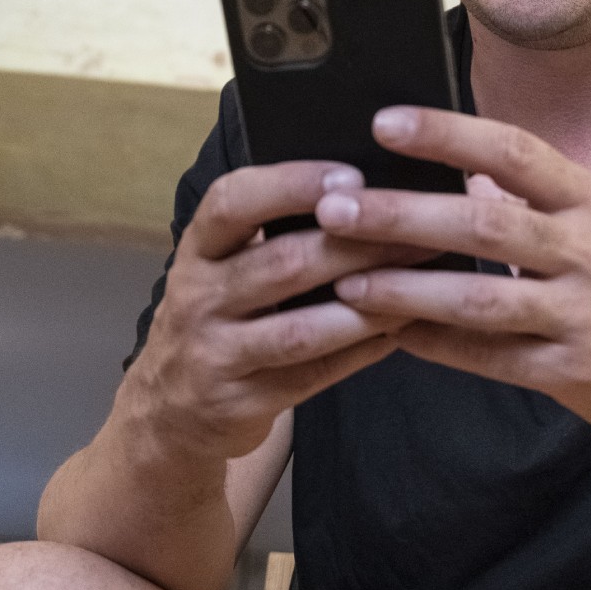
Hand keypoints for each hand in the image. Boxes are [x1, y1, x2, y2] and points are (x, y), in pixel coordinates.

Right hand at [123, 160, 434, 461]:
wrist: (169, 412)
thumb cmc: (218, 318)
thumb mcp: (222, 268)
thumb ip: (272, 232)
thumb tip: (362, 193)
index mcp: (198, 250)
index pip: (231, 202)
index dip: (291, 184)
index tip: (351, 176)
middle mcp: (198, 298)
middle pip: (283, 263)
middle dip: (357, 245)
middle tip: (416, 232)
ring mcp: (215, 355)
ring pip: (302, 327)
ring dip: (369, 305)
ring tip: (421, 283)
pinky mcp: (240, 403)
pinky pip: (314, 375)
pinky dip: (363, 351)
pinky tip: (401, 330)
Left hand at [313, 107, 590, 437]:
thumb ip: (532, 198)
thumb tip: (449, 170)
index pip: (513, 152)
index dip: (448, 134)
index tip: (384, 122)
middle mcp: (590, 251)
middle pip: (484, 225)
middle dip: (403, 215)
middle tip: (335, 207)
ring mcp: (582, 315)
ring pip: (479, 301)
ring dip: (406, 291)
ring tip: (346, 282)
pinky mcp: (573, 374)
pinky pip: (490, 360)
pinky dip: (437, 347)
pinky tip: (390, 336)